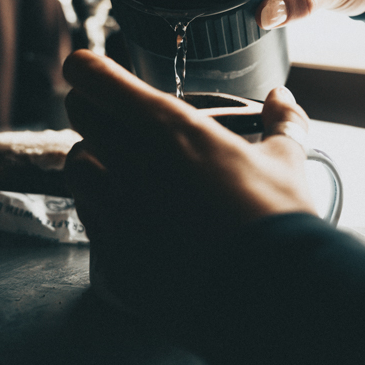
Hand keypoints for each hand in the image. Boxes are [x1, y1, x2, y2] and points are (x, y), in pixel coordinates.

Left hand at [63, 49, 315, 317]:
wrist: (271, 297)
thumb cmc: (277, 220)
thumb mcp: (286, 161)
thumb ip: (282, 121)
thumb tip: (282, 97)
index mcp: (170, 129)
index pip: (99, 81)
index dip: (88, 69)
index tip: (86, 67)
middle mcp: (134, 164)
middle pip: (81, 117)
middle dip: (89, 107)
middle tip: (107, 112)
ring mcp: (119, 214)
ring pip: (77, 168)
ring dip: (91, 158)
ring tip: (114, 164)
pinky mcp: (114, 259)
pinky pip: (91, 220)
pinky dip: (102, 209)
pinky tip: (128, 216)